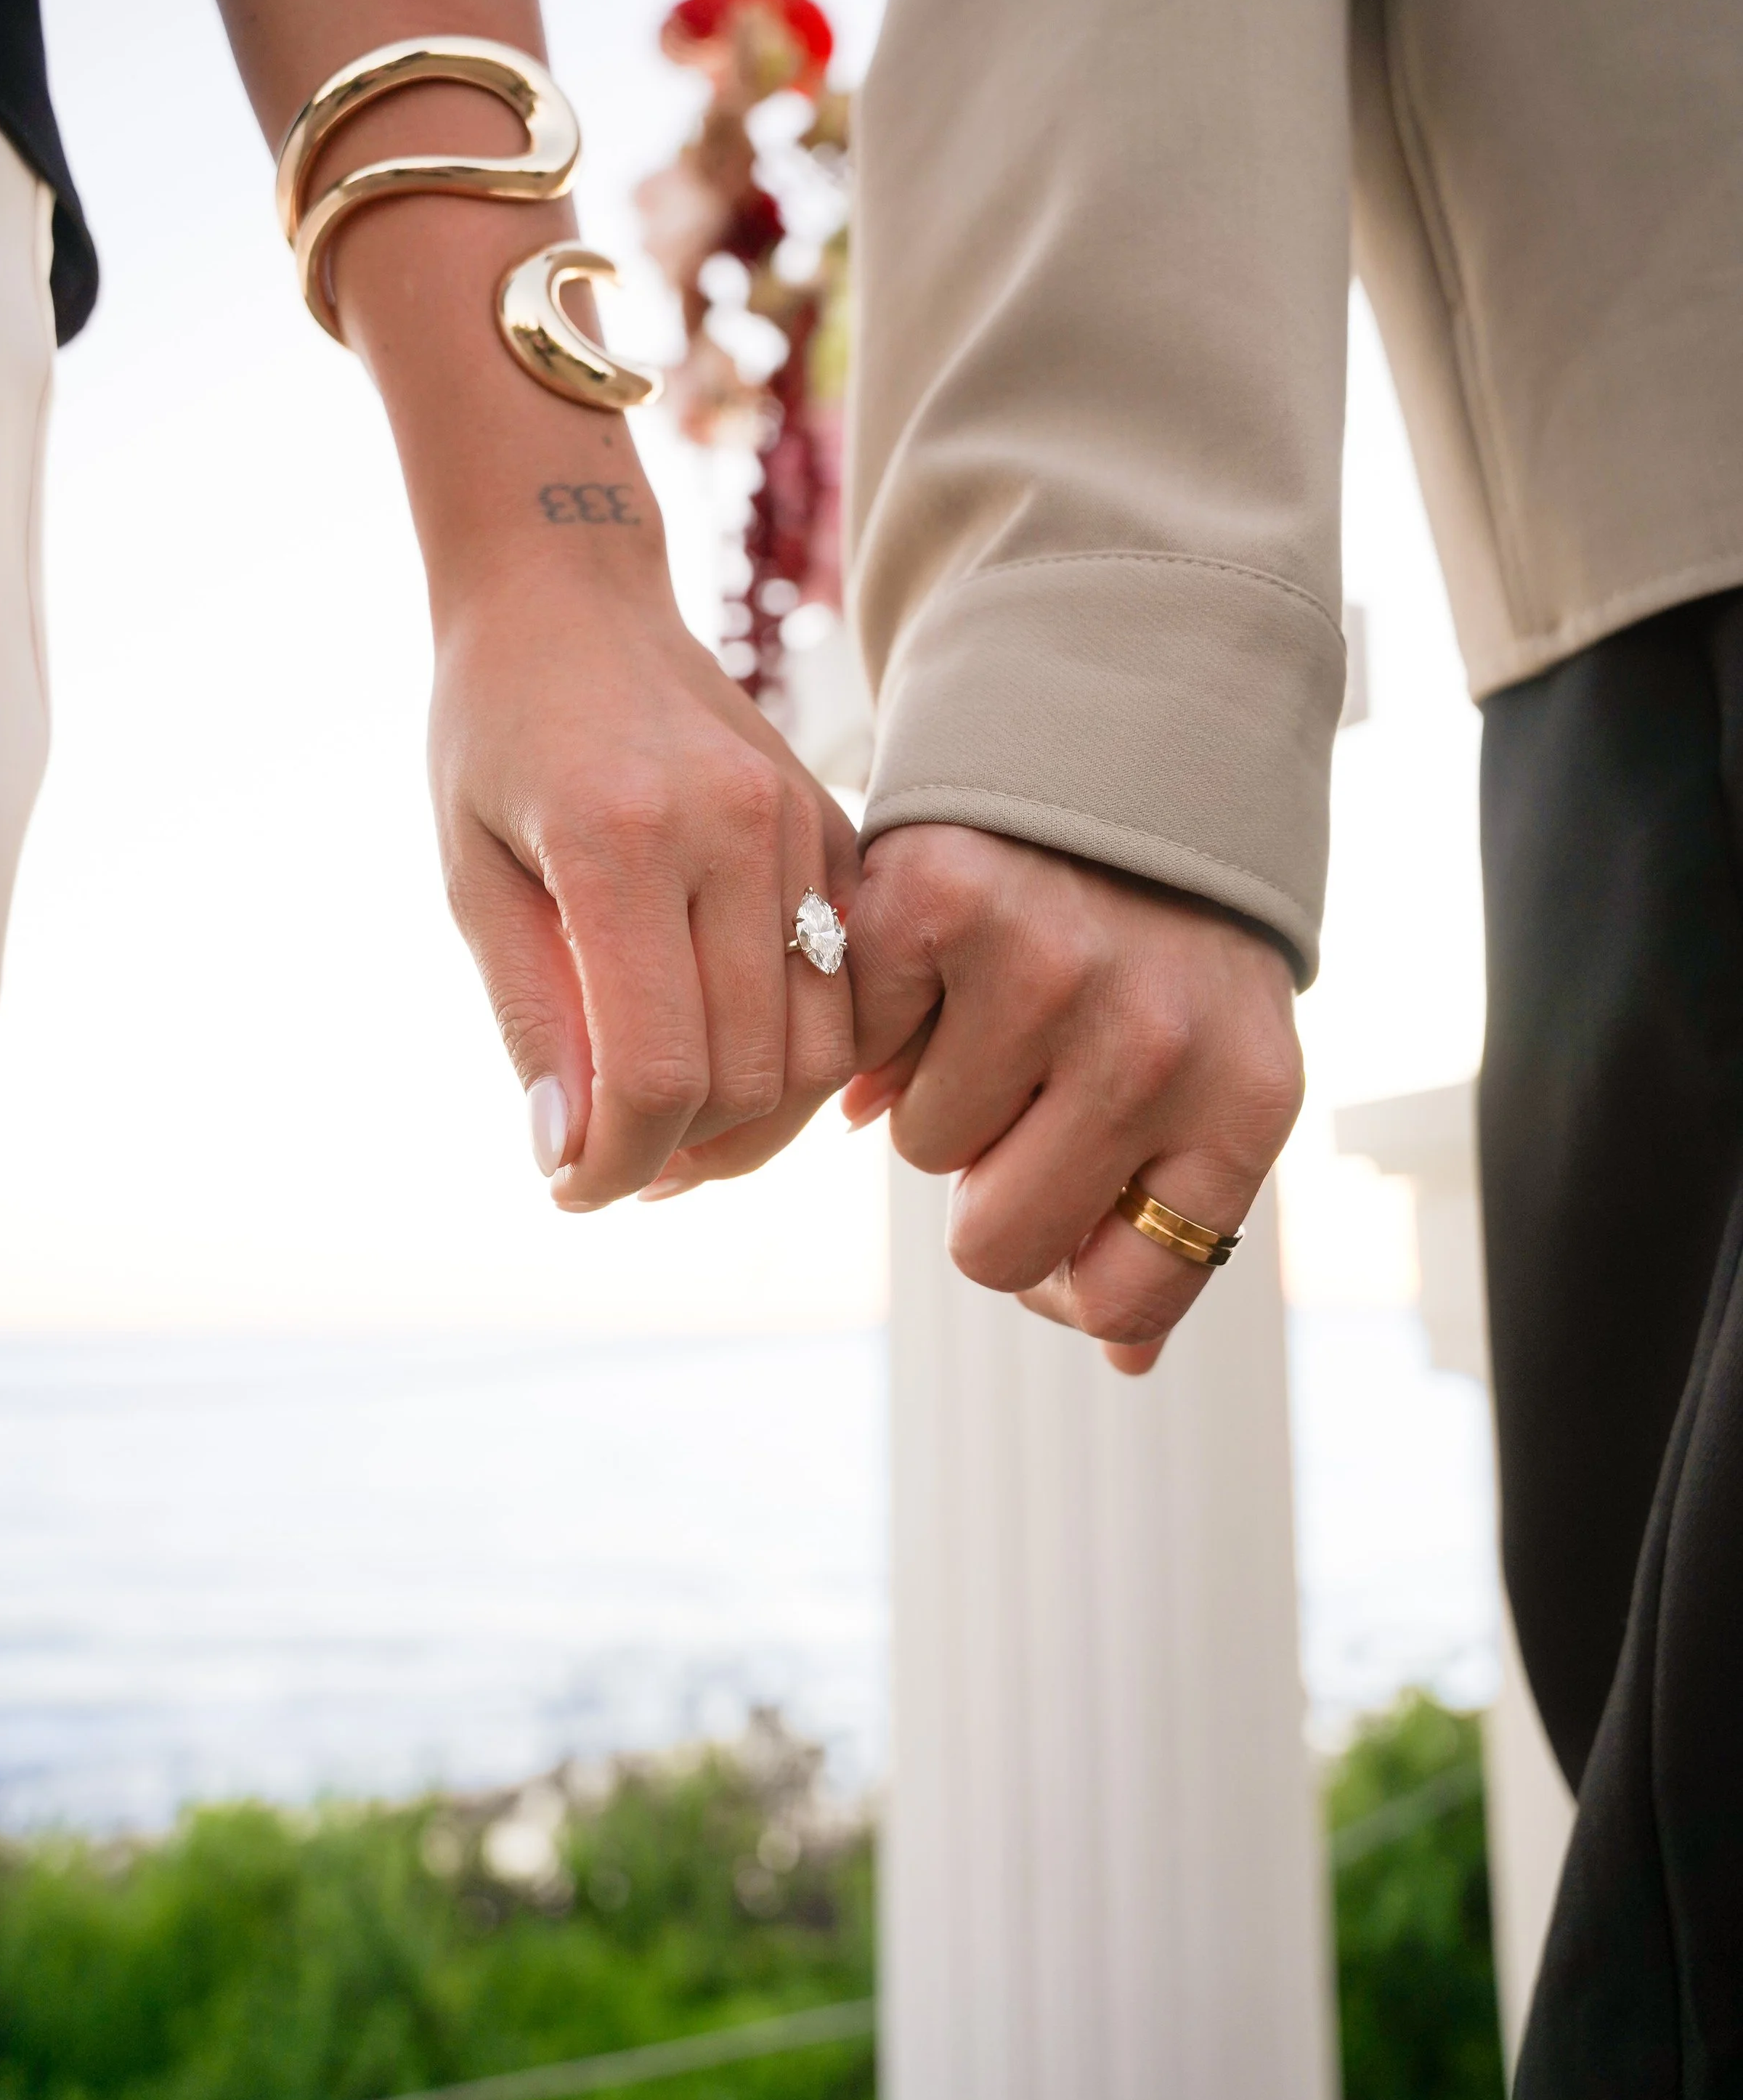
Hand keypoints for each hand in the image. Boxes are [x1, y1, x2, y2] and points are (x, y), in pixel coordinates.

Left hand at [432, 565, 857, 1208]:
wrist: (572, 599)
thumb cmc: (497, 736)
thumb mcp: (469, 878)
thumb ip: (531, 1017)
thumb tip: (568, 1157)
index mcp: (622, 839)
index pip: (657, 1069)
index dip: (617, 1163)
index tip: (573, 1187)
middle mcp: (733, 831)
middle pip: (751, 1076)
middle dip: (680, 1156)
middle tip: (615, 1170)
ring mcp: (802, 827)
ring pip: (822, 1050)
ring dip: (754, 1126)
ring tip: (674, 1136)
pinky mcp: (839, 830)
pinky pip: (856, 990)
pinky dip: (809, 1059)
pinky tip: (738, 1071)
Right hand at [840, 825, 1301, 1373]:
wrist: (1125, 739)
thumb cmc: (1162, 942)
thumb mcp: (1216, 1073)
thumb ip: (1171, 1218)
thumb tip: (1120, 1360)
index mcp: (1242, 1105)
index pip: (1126, 1297)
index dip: (1068, 1269)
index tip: (1060, 1198)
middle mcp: (1156, 1043)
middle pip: (993, 1249)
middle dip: (986, 1183)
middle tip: (1015, 1087)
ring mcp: (1047, 969)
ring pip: (918, 1150)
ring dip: (933, 1088)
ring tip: (985, 998)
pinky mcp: (938, 899)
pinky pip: (856, 1050)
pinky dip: (875, 1017)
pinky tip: (931, 960)